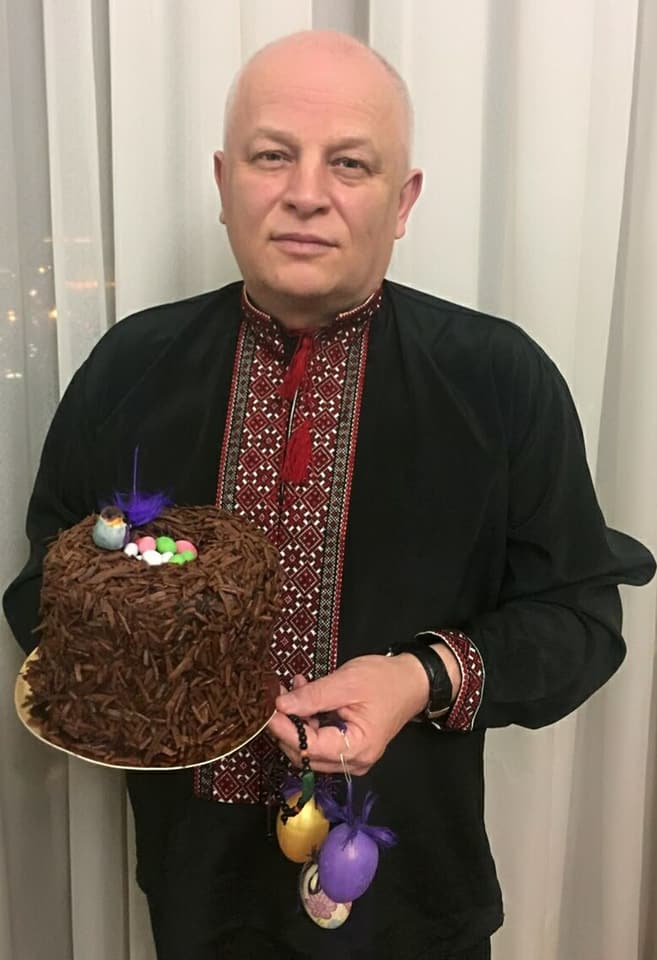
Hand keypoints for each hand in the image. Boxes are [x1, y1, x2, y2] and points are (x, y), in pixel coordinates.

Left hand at [266, 653, 431, 774]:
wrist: (412, 681)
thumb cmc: (385, 680)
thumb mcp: (347, 682)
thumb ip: (313, 696)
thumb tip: (281, 706)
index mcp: (356, 748)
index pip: (310, 748)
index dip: (285, 730)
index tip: (268, 711)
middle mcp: (353, 761)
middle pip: (306, 754)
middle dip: (287, 726)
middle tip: (277, 697)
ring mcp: (350, 757)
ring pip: (309, 748)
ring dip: (296, 721)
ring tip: (292, 689)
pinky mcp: (347, 747)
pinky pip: (320, 740)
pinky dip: (308, 720)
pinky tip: (304, 694)